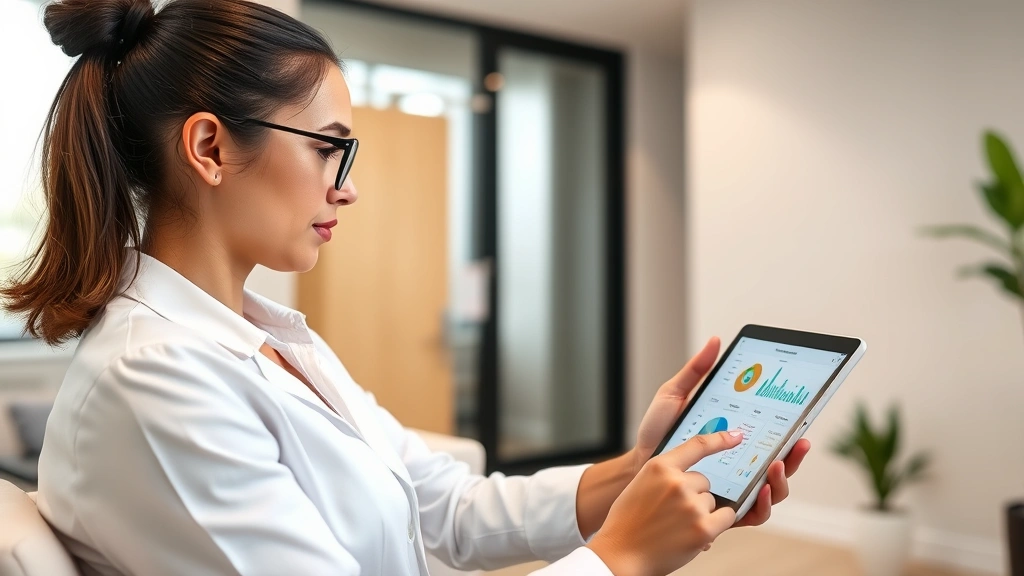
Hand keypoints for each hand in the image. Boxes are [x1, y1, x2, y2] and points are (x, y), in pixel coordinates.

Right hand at [587, 430, 743, 575]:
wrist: (620, 554)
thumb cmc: (627, 522)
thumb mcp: (640, 485)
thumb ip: (665, 475)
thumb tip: (693, 476)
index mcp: (658, 466)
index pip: (696, 445)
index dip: (719, 439)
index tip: (737, 436)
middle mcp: (676, 482)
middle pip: (704, 481)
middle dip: (694, 495)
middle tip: (672, 513)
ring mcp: (691, 505)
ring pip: (711, 501)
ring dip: (701, 512)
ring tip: (676, 527)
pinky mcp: (703, 528)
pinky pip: (726, 518)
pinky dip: (716, 524)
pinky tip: (694, 534)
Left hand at [629, 337, 812, 529]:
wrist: (636, 463)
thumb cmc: (657, 431)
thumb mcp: (674, 395)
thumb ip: (696, 371)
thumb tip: (716, 341)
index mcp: (735, 439)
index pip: (773, 438)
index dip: (792, 432)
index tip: (802, 421)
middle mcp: (741, 465)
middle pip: (781, 465)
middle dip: (796, 455)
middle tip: (799, 441)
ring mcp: (735, 489)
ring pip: (774, 492)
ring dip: (782, 479)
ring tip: (775, 464)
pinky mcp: (724, 511)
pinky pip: (753, 515)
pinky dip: (762, 505)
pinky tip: (759, 490)